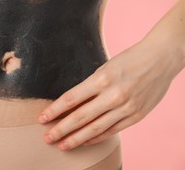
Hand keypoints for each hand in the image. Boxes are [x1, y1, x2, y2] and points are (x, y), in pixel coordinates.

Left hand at [37, 38, 183, 150]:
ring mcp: (126, 107)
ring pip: (95, 128)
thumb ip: (90, 87)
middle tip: (47, 138)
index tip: (42, 118)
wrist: (160, 59)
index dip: (55, 110)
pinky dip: (96, 138)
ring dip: (76, 139)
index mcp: (102, 78)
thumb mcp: (105, 68)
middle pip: (80, 117)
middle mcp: (113, 95)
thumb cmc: (128, 60)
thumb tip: (70, 105)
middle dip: (61, 129)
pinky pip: (112, 130)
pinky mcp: (136, 116)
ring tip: (62, 145)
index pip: (71, 98)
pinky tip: (84, 141)